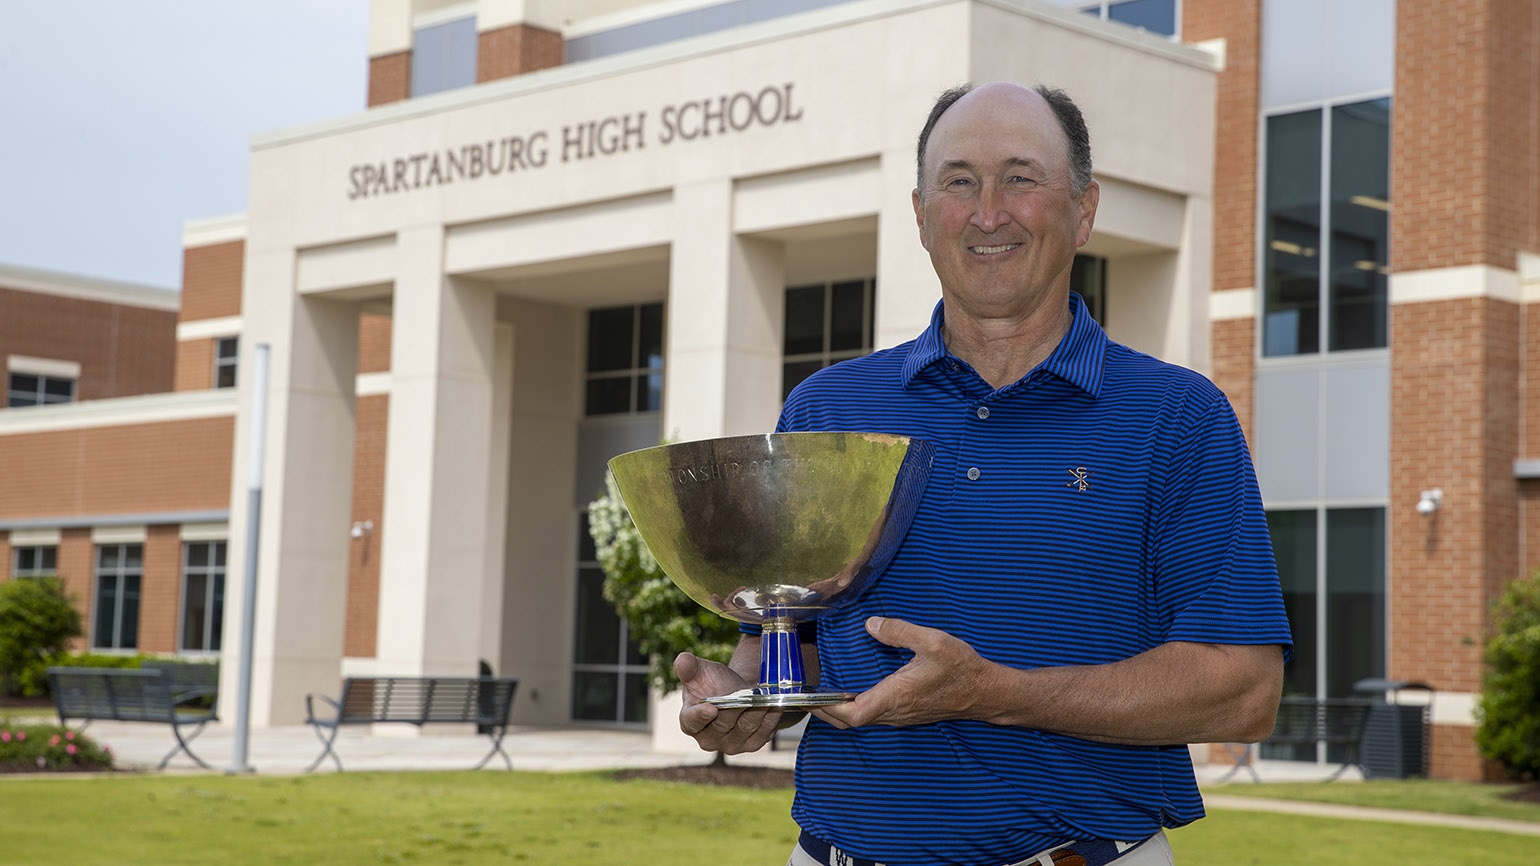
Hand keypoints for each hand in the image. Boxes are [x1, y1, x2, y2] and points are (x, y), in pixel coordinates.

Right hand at [674, 652, 780, 753]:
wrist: (737, 692)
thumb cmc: (713, 682)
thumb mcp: (700, 671)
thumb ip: (688, 667)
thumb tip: (682, 660)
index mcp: (689, 721)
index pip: (692, 722)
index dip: (700, 716)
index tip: (711, 708)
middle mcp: (709, 739)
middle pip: (723, 723)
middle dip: (735, 705)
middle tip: (747, 691)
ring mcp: (731, 745)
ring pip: (745, 726)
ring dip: (756, 709)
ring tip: (763, 694)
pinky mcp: (751, 744)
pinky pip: (763, 731)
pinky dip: (769, 717)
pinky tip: (773, 703)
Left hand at [813, 616, 996, 728]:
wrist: (986, 692)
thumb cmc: (962, 669)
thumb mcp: (933, 641)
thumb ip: (900, 632)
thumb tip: (871, 624)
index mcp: (896, 696)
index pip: (853, 714)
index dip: (827, 709)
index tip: (808, 697)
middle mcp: (895, 712)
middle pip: (849, 721)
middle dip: (823, 710)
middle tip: (803, 693)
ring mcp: (900, 716)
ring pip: (860, 720)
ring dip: (837, 710)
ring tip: (819, 691)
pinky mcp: (905, 713)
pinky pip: (872, 715)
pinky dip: (853, 707)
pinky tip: (848, 691)